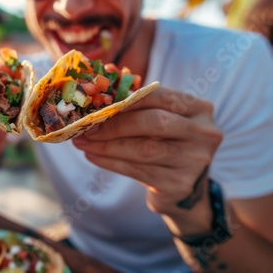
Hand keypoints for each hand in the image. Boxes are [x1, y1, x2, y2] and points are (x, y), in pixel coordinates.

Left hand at [72, 87, 222, 231]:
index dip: (126, 99)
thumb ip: (137, 106)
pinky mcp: (179, 185)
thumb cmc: (165, 145)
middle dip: (115, 124)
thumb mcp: (161, 121)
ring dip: (106, 145)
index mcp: (199, 109)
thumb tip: (95, 97)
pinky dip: (110, 162)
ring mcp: (194, 161)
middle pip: (154, 122)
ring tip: (83, 142)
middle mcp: (204, 134)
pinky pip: (137, 170)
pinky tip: (92, 155)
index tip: (98, 104)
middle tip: (87, 126)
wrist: (184, 191)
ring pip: (143, 149)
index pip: (159, 96)